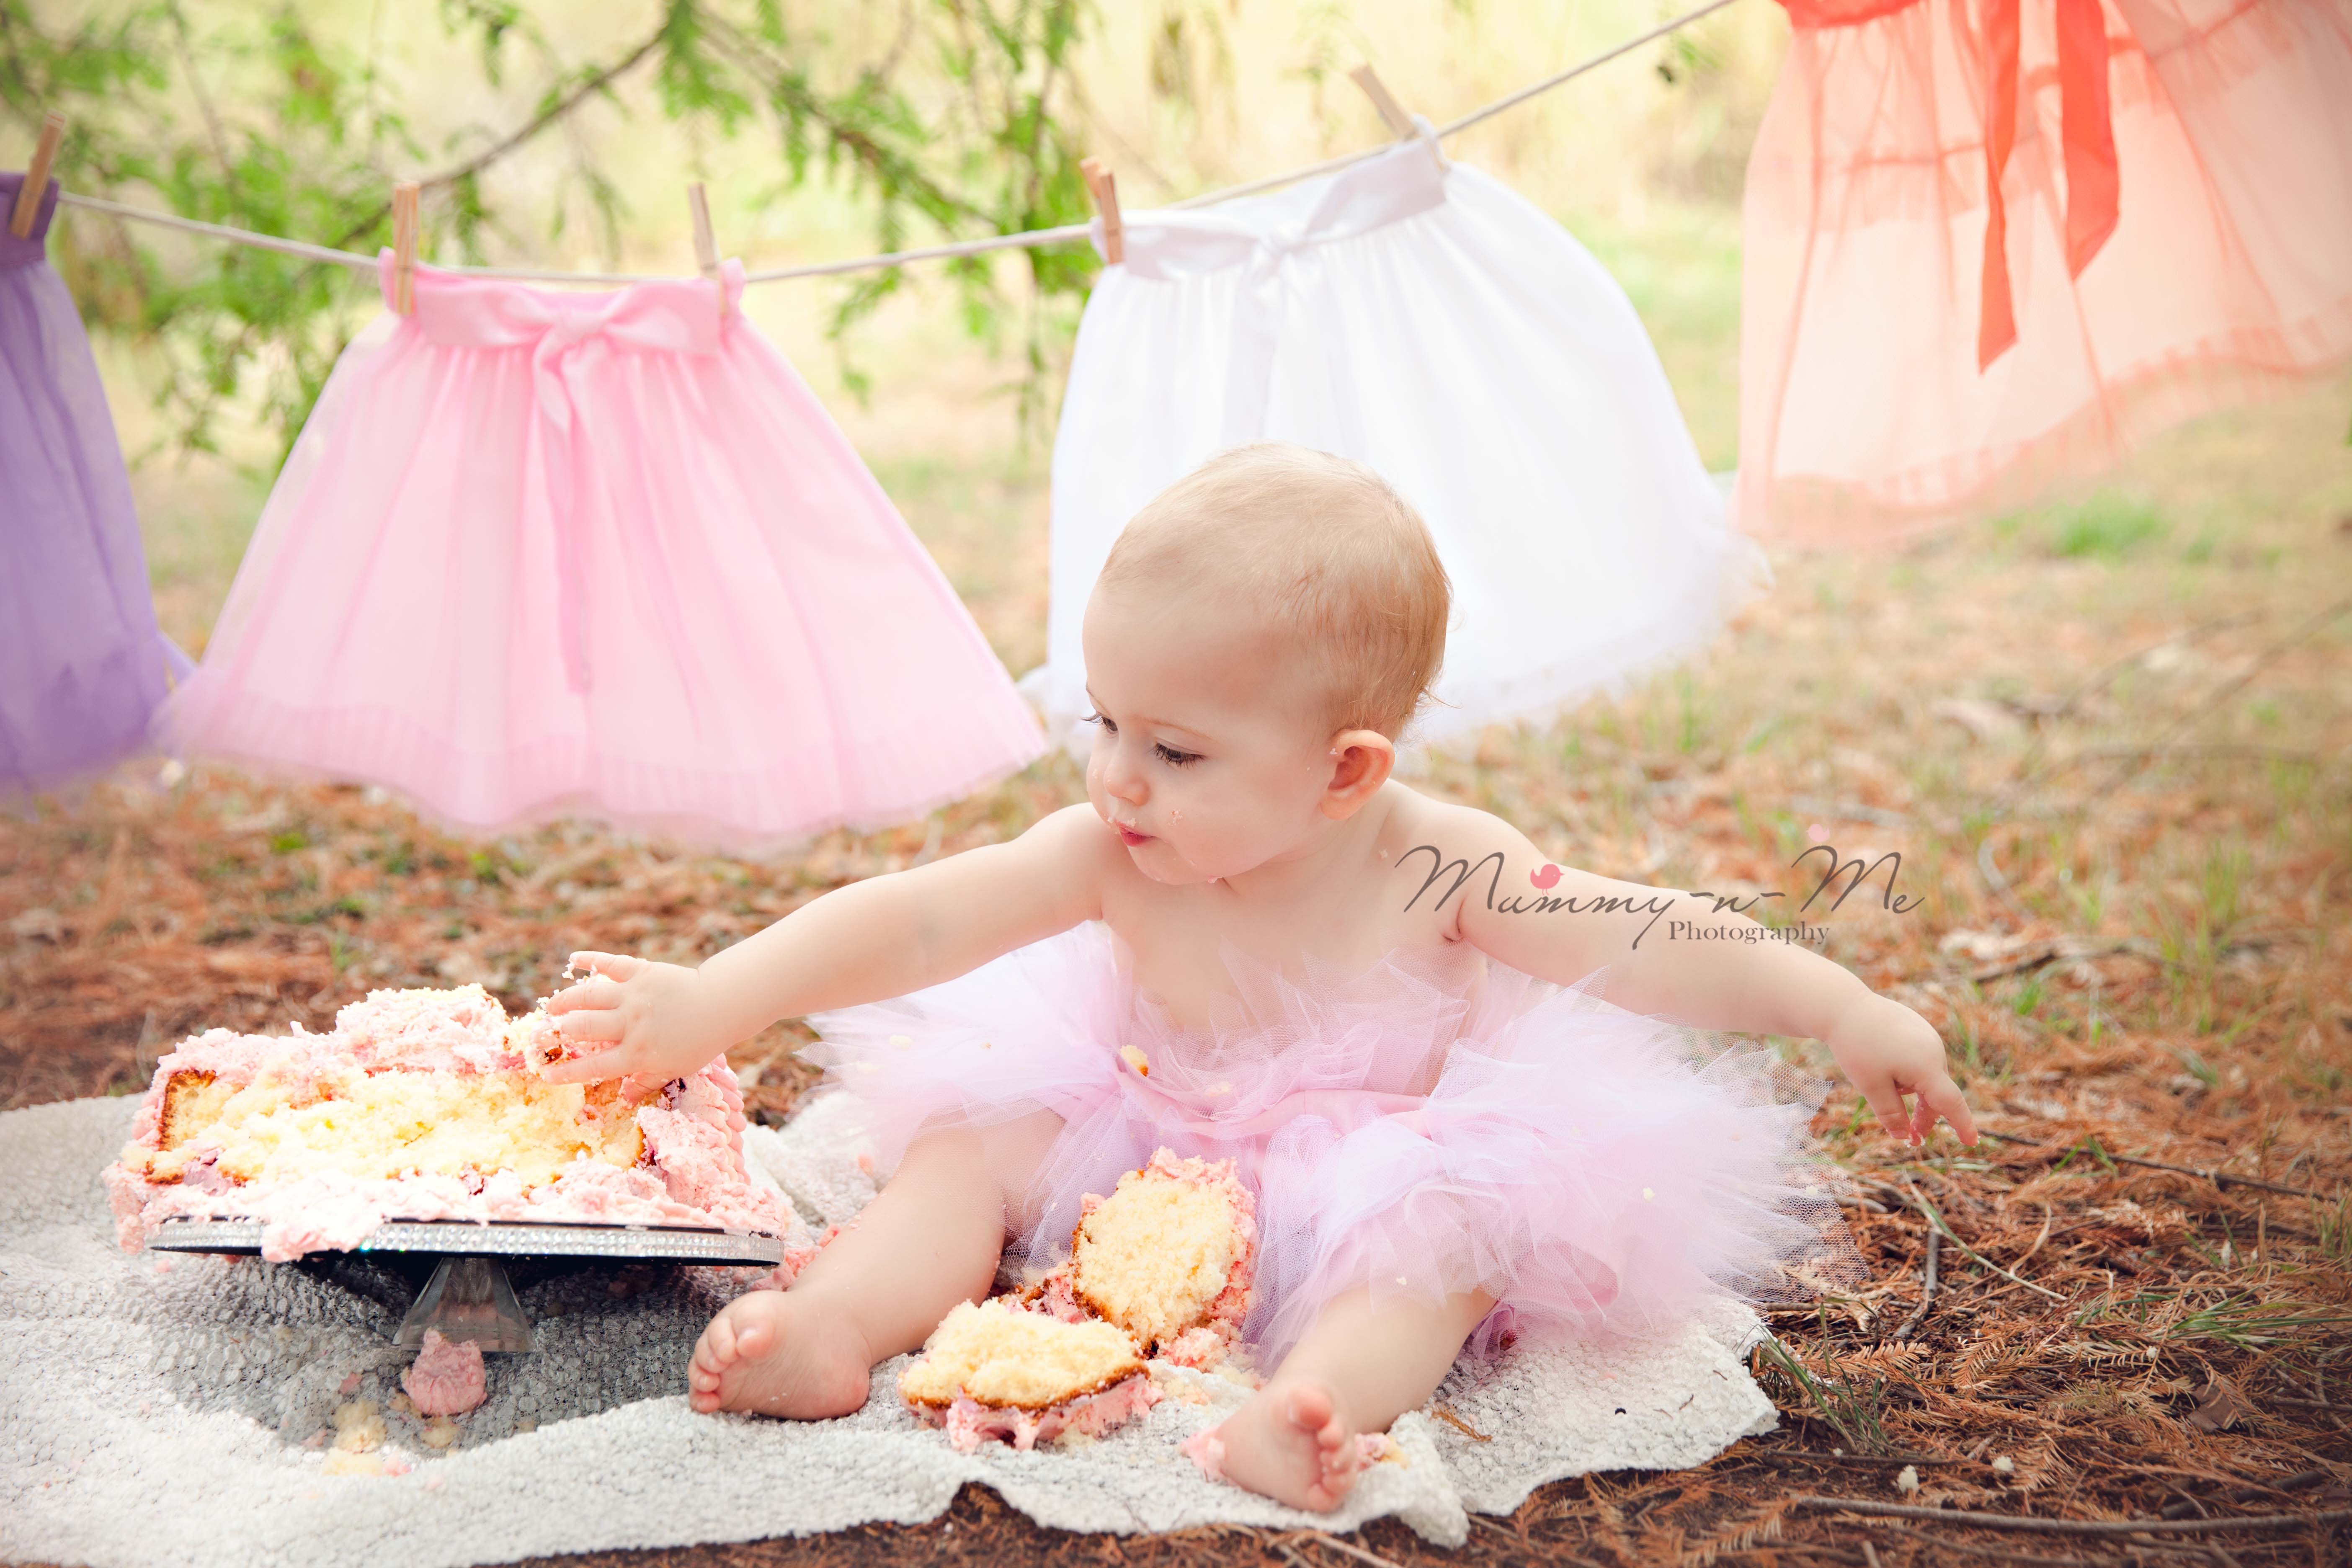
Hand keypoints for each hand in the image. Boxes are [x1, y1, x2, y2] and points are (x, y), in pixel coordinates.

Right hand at [539, 951, 735, 1084]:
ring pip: (588, 996)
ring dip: (565, 1000)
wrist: (722, 1005)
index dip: (566, 1073)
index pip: (593, 1067)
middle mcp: (630, 1024)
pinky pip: (610, 963)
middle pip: (583, 1028)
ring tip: (551, 1006)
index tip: (545, 1074)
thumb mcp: (674, 1069)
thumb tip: (623, 1099)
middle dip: (557, 1032)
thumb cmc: (699, 1042)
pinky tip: (573, 960)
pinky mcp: (641, 972)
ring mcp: (633, 996)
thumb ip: (646, 1082)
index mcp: (637, 1054)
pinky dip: (590, 960)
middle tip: (542, 1034)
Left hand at [1821, 992, 1977, 1147]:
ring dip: (1913, 1093)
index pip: (1951, 1102)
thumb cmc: (1857, 1046)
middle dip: (1925, 1116)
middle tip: (1912, 1138)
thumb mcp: (1871, 1087)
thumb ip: (1891, 1114)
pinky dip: (1907, 1073)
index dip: (1962, 1125)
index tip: (1972, 1142)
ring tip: (1881, 1083)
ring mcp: (1927, 1037)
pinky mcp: (1917, 1028)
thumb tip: (1903, 1136)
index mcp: (1927, 1066)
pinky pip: (1919, 1059)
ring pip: (1926, 1077)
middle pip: (1936, 1093)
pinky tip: (1883, 1063)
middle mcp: (1934, 1049)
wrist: (1844, 1006)